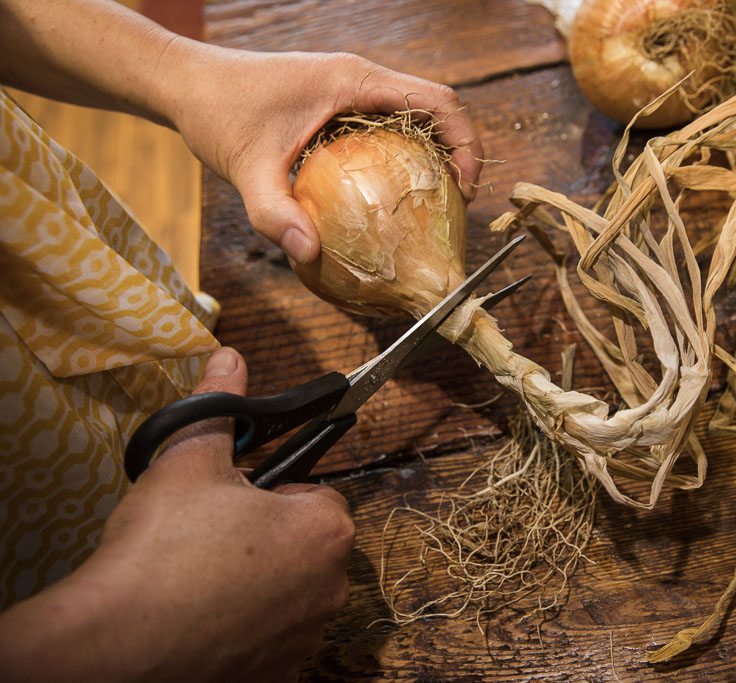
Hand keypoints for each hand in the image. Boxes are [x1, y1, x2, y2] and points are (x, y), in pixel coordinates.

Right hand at [0, 347, 354, 681]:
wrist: (118, 644)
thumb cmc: (163, 550)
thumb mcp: (190, 458)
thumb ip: (221, 406)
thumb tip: (231, 362)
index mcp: (325, 528)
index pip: (315, 492)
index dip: (271, 489)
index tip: (236, 494)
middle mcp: (330, 587)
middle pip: (304, 543)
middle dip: (266, 533)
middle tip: (213, 531)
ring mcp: (304, 636)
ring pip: (286, 590)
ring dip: (256, 579)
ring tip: (200, 573)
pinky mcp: (276, 673)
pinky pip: (267, 634)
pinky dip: (241, 622)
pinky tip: (199, 613)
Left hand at [162, 45, 483, 263]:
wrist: (185, 83)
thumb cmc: (215, 113)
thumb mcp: (245, 169)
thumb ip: (275, 214)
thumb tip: (310, 256)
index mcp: (352, 80)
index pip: (436, 101)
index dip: (466, 142)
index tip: (467, 187)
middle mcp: (360, 78)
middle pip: (436, 108)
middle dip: (460, 152)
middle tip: (456, 204)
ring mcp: (350, 88)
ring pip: (415, 116)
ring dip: (434, 154)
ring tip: (433, 204)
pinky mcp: (339, 101)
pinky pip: (389, 125)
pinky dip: (404, 156)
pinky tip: (391, 197)